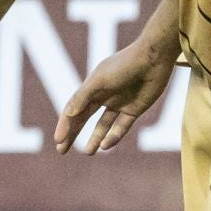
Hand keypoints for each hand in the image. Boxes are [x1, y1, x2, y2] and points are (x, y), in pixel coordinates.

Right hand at [53, 38, 177, 155]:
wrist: (153, 58)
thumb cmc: (123, 65)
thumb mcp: (99, 80)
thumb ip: (83, 96)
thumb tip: (68, 114)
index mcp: (91, 87)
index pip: (73, 109)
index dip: (64, 125)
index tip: (58, 140)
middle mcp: (103, 96)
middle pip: (83, 118)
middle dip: (73, 133)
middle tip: (61, 150)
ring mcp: (119, 103)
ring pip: (103, 125)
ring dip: (94, 139)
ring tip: (88, 152)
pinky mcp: (134, 109)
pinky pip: (121, 126)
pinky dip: (114, 136)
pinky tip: (106, 146)